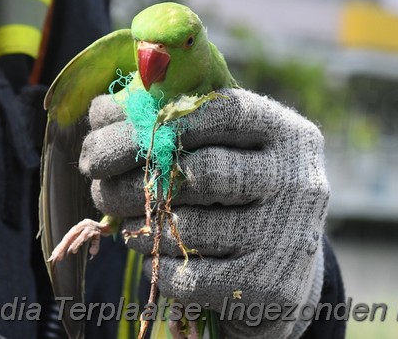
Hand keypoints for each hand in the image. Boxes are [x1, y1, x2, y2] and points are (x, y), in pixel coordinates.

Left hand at [79, 88, 329, 337]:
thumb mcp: (219, 146)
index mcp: (287, 134)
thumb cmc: (239, 192)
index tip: (118, 138)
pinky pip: (189, 277)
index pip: (221, 112)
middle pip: (199, 172)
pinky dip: (158, 267)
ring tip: (127, 224)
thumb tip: (100, 110)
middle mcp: (297, 181)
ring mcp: (287, 237)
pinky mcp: (270, 288)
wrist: (286, 266)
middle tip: (101, 189)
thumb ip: (168, 120)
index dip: (159, 122)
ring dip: (141, 227)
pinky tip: (152, 258)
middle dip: (134, 181)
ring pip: (188, 228)